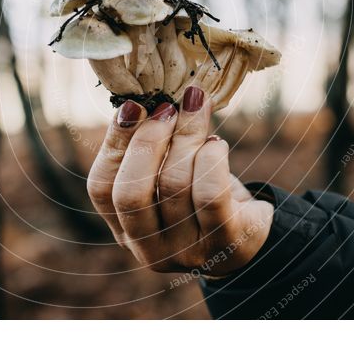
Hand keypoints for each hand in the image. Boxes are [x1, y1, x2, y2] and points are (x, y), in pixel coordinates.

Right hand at [87, 86, 273, 275]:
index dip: (114, 143)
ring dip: (187, 137)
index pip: (101, 188)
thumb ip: (150, 149)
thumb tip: (143, 101)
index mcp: (123, 229)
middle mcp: (148, 248)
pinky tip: (217, 143)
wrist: (251, 232)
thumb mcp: (167, 175)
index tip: (133, 106)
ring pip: (174, 185)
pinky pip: (210, 194)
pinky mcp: (224, 244)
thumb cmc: (199, 193)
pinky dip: (212, 158)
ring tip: (198, 109)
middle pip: (131, 193)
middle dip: (148, 140)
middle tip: (167, 107)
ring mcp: (185, 251)